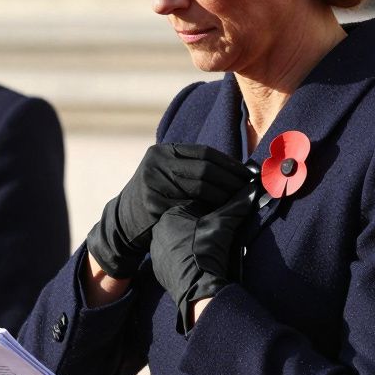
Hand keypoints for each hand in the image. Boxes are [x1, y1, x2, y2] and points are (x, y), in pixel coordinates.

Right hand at [86, 144, 250, 278]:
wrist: (123, 223)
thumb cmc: (157, 199)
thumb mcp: (168, 175)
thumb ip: (193, 169)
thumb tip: (238, 170)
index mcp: (163, 152)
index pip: (205, 153)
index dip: (230, 164)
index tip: (250, 175)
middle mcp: (156, 162)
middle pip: (205, 168)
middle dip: (231, 180)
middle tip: (250, 190)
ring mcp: (153, 182)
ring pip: (200, 186)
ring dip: (224, 195)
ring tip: (240, 201)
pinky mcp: (153, 203)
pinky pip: (189, 205)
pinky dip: (208, 209)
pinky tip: (222, 214)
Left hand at [149, 184, 256, 332]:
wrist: (199, 286)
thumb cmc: (208, 249)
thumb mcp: (224, 224)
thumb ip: (237, 205)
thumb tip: (253, 188)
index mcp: (169, 216)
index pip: (191, 209)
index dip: (208, 216)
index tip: (217, 226)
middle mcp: (157, 232)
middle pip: (182, 227)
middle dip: (197, 231)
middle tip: (212, 241)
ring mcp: (156, 252)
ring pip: (177, 244)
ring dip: (189, 246)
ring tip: (205, 254)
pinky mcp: (158, 270)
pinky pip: (172, 260)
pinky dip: (183, 261)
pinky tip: (196, 265)